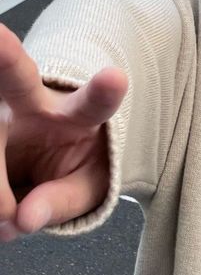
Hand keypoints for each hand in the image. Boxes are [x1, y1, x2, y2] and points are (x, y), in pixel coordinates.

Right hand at [0, 24, 126, 239]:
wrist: (49, 150)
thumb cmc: (74, 159)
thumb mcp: (84, 187)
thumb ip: (60, 202)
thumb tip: (25, 218)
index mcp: (78, 115)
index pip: (94, 104)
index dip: (104, 92)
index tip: (115, 78)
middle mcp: (34, 101)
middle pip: (16, 76)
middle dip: (4, 55)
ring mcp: (0, 108)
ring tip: (8, 218)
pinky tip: (3, 209)